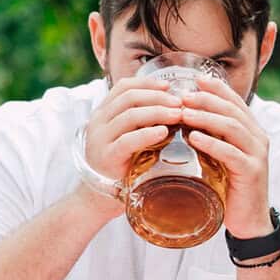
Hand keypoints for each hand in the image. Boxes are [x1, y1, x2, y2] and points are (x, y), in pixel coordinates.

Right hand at [80, 77, 190, 213]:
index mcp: (104, 112)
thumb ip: (142, 120)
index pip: (124, 87)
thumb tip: (173, 104)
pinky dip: (147, 134)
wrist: (99, 196)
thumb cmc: (121, 163)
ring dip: (158, 112)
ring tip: (179, 115)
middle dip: (158, 97)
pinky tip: (164, 132)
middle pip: (130, 98)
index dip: (148, 83)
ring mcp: (100, 139)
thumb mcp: (128, 136)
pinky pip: (128, 141)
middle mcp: (98, 122)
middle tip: (181, 103)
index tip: (170, 86)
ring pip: (130, 116)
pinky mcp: (106, 157)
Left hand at [169, 73, 271, 235]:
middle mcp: (258, 138)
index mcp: (251, 131)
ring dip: (206, 118)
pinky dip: (211, 143)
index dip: (216, 88)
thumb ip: (211, 138)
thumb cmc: (231, 187)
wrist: (249, 221)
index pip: (236, 101)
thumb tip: (185, 118)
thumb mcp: (221, 157)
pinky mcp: (252, 172)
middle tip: (182, 96)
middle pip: (233, 110)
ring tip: (183, 114)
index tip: (195, 78)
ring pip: (232, 127)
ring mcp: (257, 155)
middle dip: (207, 99)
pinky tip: (193, 138)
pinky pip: (231, 153)